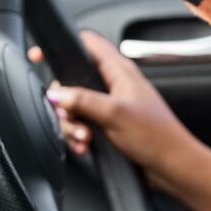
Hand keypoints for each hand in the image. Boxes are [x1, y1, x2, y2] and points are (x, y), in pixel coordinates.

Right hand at [32, 31, 210, 210]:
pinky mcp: (108, 126)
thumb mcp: (115, 113)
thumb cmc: (156, 137)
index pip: (87, 45)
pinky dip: (78, 137)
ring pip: (74, 107)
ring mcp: (110, 106)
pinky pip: (82, 126)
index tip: (38, 58)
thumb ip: (82, 100)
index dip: (62, 47)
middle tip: (71, 119)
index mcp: (120, 71)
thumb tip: (55, 93)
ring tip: (85, 139)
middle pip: (71, 82)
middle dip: (64, 103)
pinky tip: (85, 147)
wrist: (172, 166)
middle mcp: (114, 85)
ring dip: (72, 125)